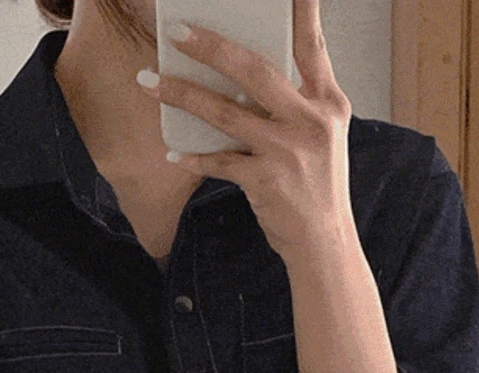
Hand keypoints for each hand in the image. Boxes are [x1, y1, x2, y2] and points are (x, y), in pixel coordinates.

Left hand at [137, 0, 354, 264]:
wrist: (324, 242)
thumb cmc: (318, 186)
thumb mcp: (322, 135)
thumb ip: (295, 102)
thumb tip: (244, 75)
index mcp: (328, 103)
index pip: (312, 44)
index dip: (301, 9)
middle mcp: (310, 121)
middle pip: (254, 70)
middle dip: (212, 47)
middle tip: (178, 31)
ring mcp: (287, 151)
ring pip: (225, 113)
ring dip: (182, 95)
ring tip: (150, 81)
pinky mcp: (265, 181)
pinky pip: (219, 161)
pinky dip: (194, 157)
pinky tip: (172, 152)